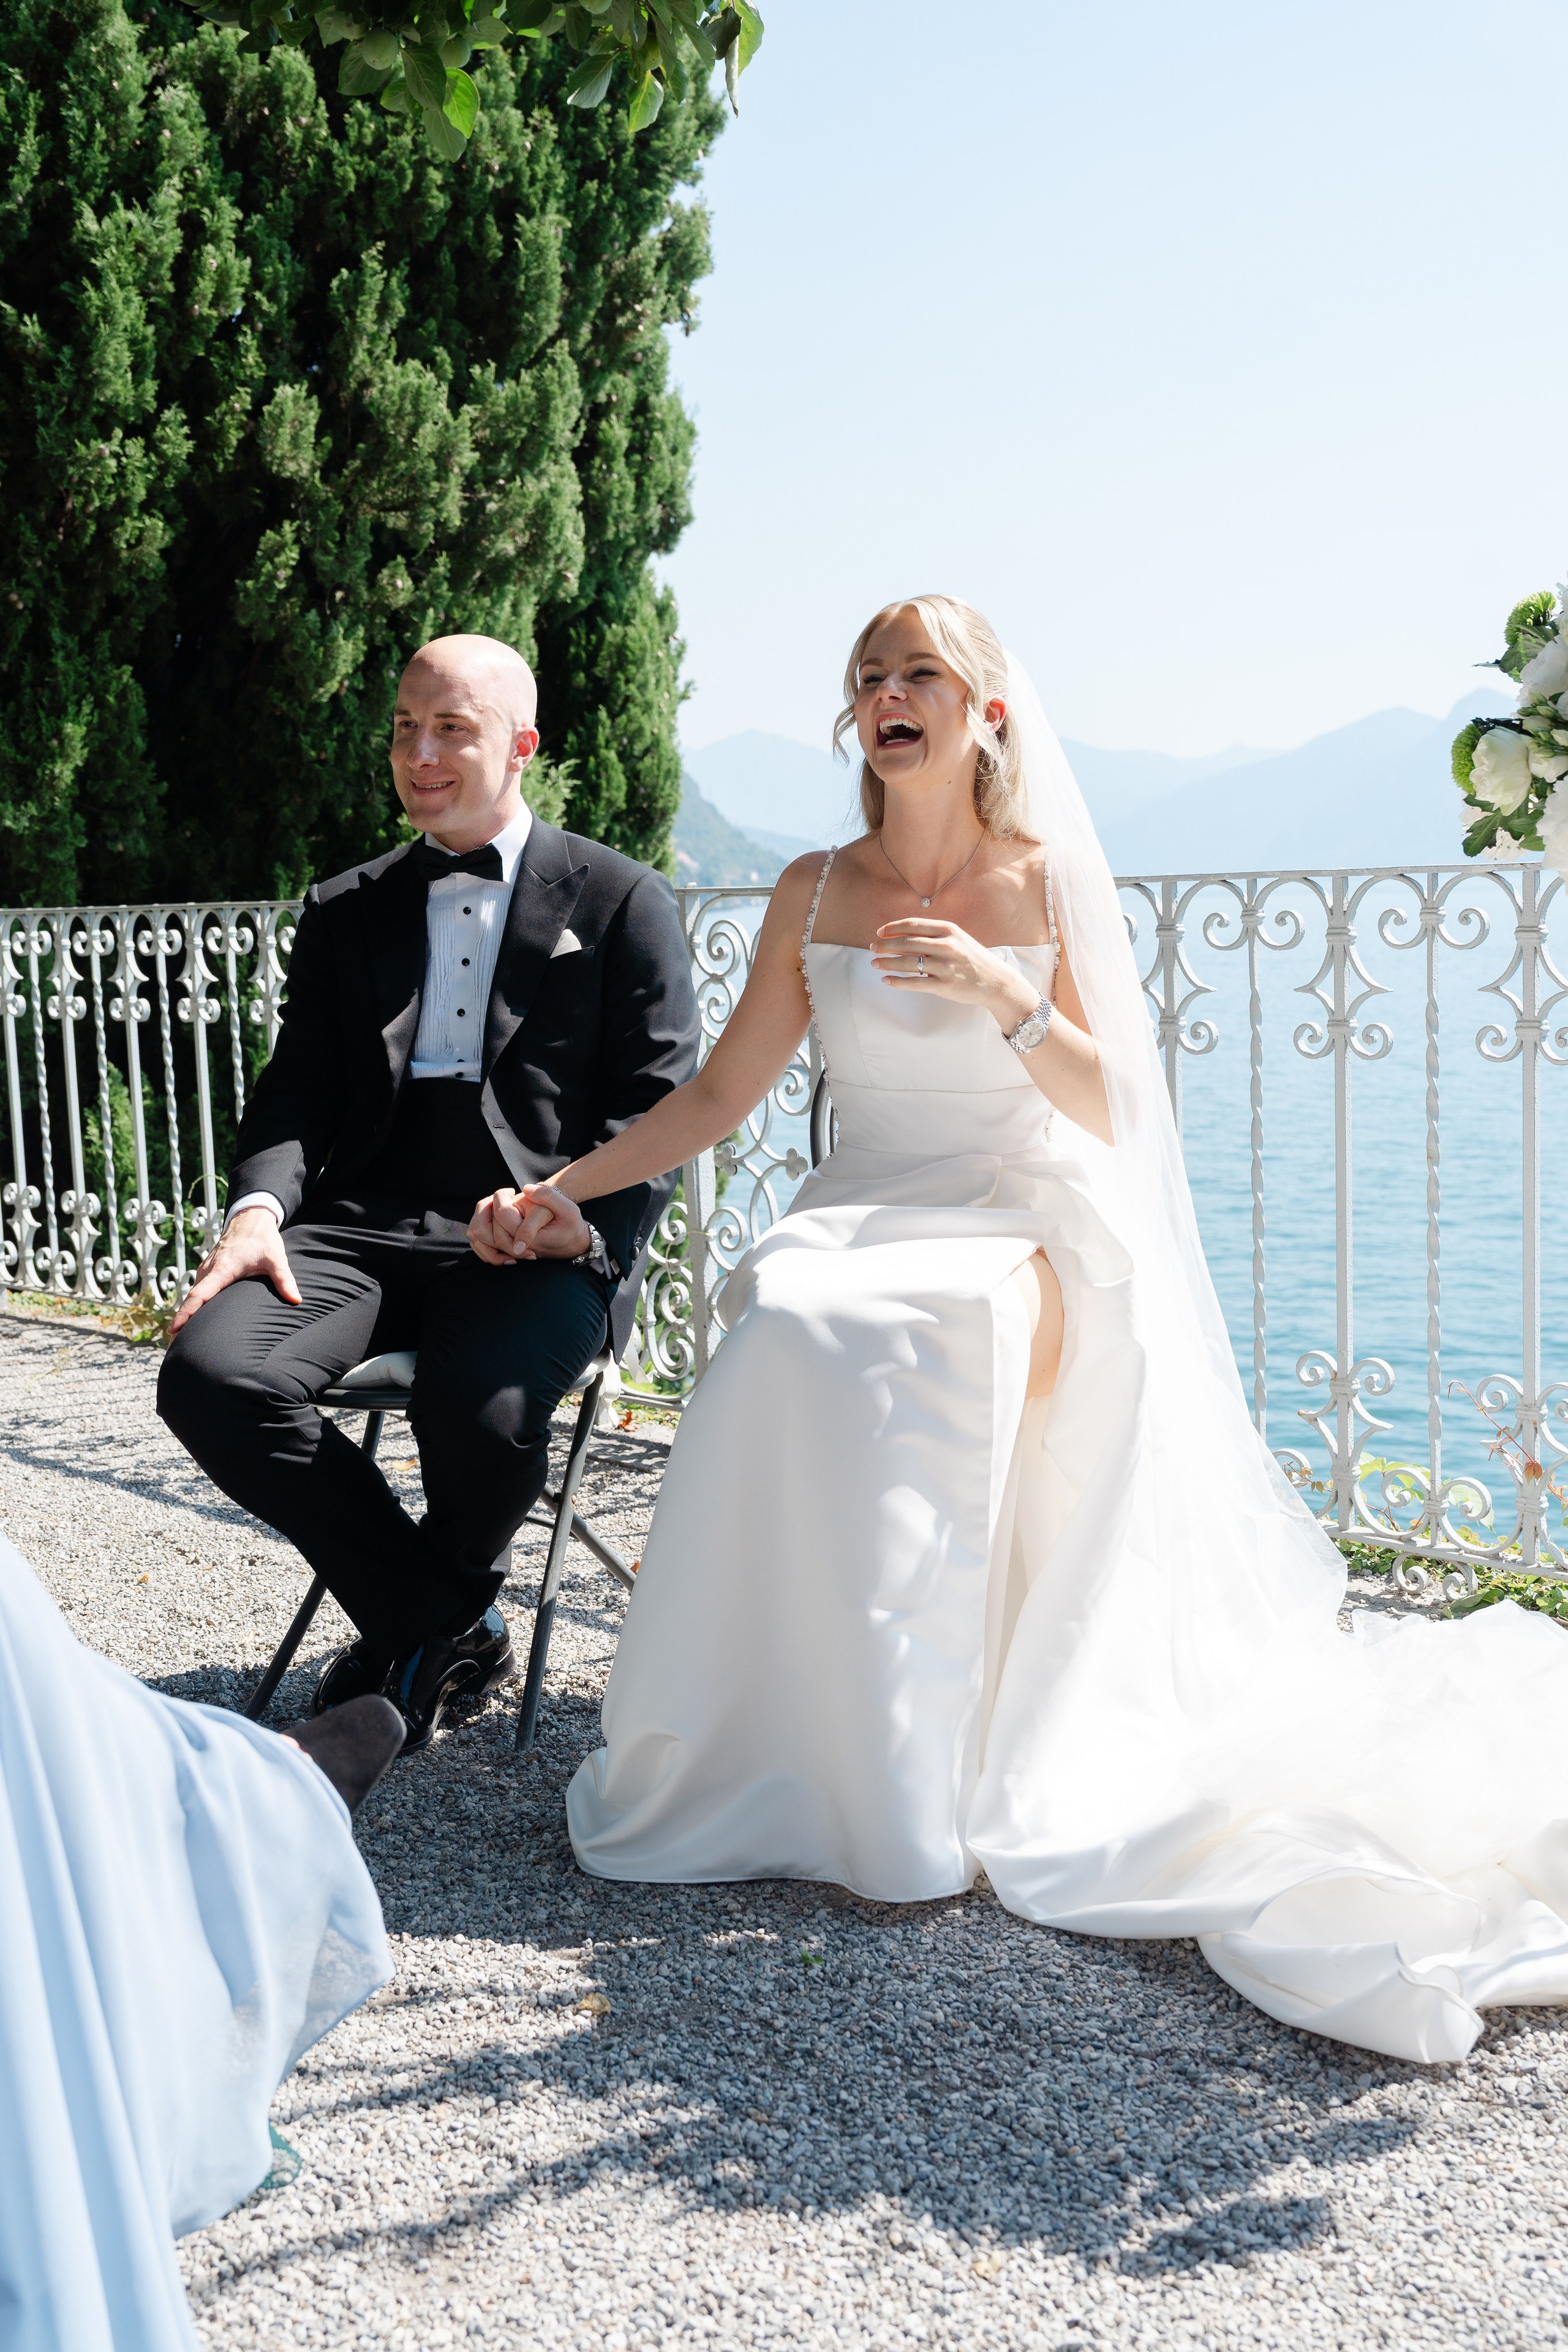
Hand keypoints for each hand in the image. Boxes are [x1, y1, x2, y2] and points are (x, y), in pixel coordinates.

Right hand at [169, 1207, 302, 1333]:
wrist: (250, 1219)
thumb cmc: (262, 1239)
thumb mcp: (276, 1258)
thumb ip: (284, 1280)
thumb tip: (296, 1300)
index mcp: (222, 1269)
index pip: (199, 1294)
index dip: (187, 1312)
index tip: (174, 1329)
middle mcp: (209, 1270)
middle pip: (191, 1299)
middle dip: (181, 1322)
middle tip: (173, 1348)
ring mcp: (206, 1270)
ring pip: (193, 1295)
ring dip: (186, 1315)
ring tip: (178, 1340)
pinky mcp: (207, 1271)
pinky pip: (197, 1290)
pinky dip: (192, 1305)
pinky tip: (191, 1322)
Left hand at [467, 1184, 591, 1263]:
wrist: (572, 1241)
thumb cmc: (570, 1225)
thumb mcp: (568, 1208)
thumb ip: (548, 1197)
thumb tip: (525, 1189)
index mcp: (532, 1238)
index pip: (503, 1215)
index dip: (502, 1197)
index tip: (512, 1191)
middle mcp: (518, 1248)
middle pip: (487, 1228)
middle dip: (490, 1207)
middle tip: (505, 1196)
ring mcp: (510, 1252)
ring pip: (480, 1238)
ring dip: (484, 1218)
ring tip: (497, 1205)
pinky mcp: (506, 1252)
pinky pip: (482, 1244)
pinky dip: (483, 1228)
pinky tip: (495, 1217)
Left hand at [870, 918, 1037, 1031]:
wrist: (995, 981)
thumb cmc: (972, 959)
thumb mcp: (957, 939)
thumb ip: (933, 936)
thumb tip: (900, 937)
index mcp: (948, 930)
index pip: (913, 925)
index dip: (893, 928)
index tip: (879, 932)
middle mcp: (947, 946)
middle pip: (907, 943)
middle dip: (885, 945)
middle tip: (872, 948)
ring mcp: (945, 966)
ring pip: (908, 963)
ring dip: (887, 963)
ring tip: (875, 963)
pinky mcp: (944, 986)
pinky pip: (914, 983)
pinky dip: (897, 981)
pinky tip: (887, 980)